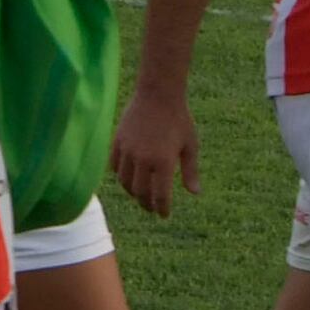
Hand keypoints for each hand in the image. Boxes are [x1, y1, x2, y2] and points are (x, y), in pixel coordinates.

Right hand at [110, 88, 200, 217]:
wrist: (158, 94)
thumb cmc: (179, 119)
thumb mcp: (190, 146)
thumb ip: (190, 171)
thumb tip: (195, 193)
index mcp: (163, 162)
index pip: (160, 195)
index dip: (162, 208)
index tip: (164, 214)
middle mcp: (143, 159)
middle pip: (140, 192)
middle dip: (147, 204)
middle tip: (152, 208)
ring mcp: (128, 151)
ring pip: (125, 182)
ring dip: (132, 192)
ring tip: (139, 195)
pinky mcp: (117, 142)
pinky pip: (114, 166)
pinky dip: (120, 176)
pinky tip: (128, 178)